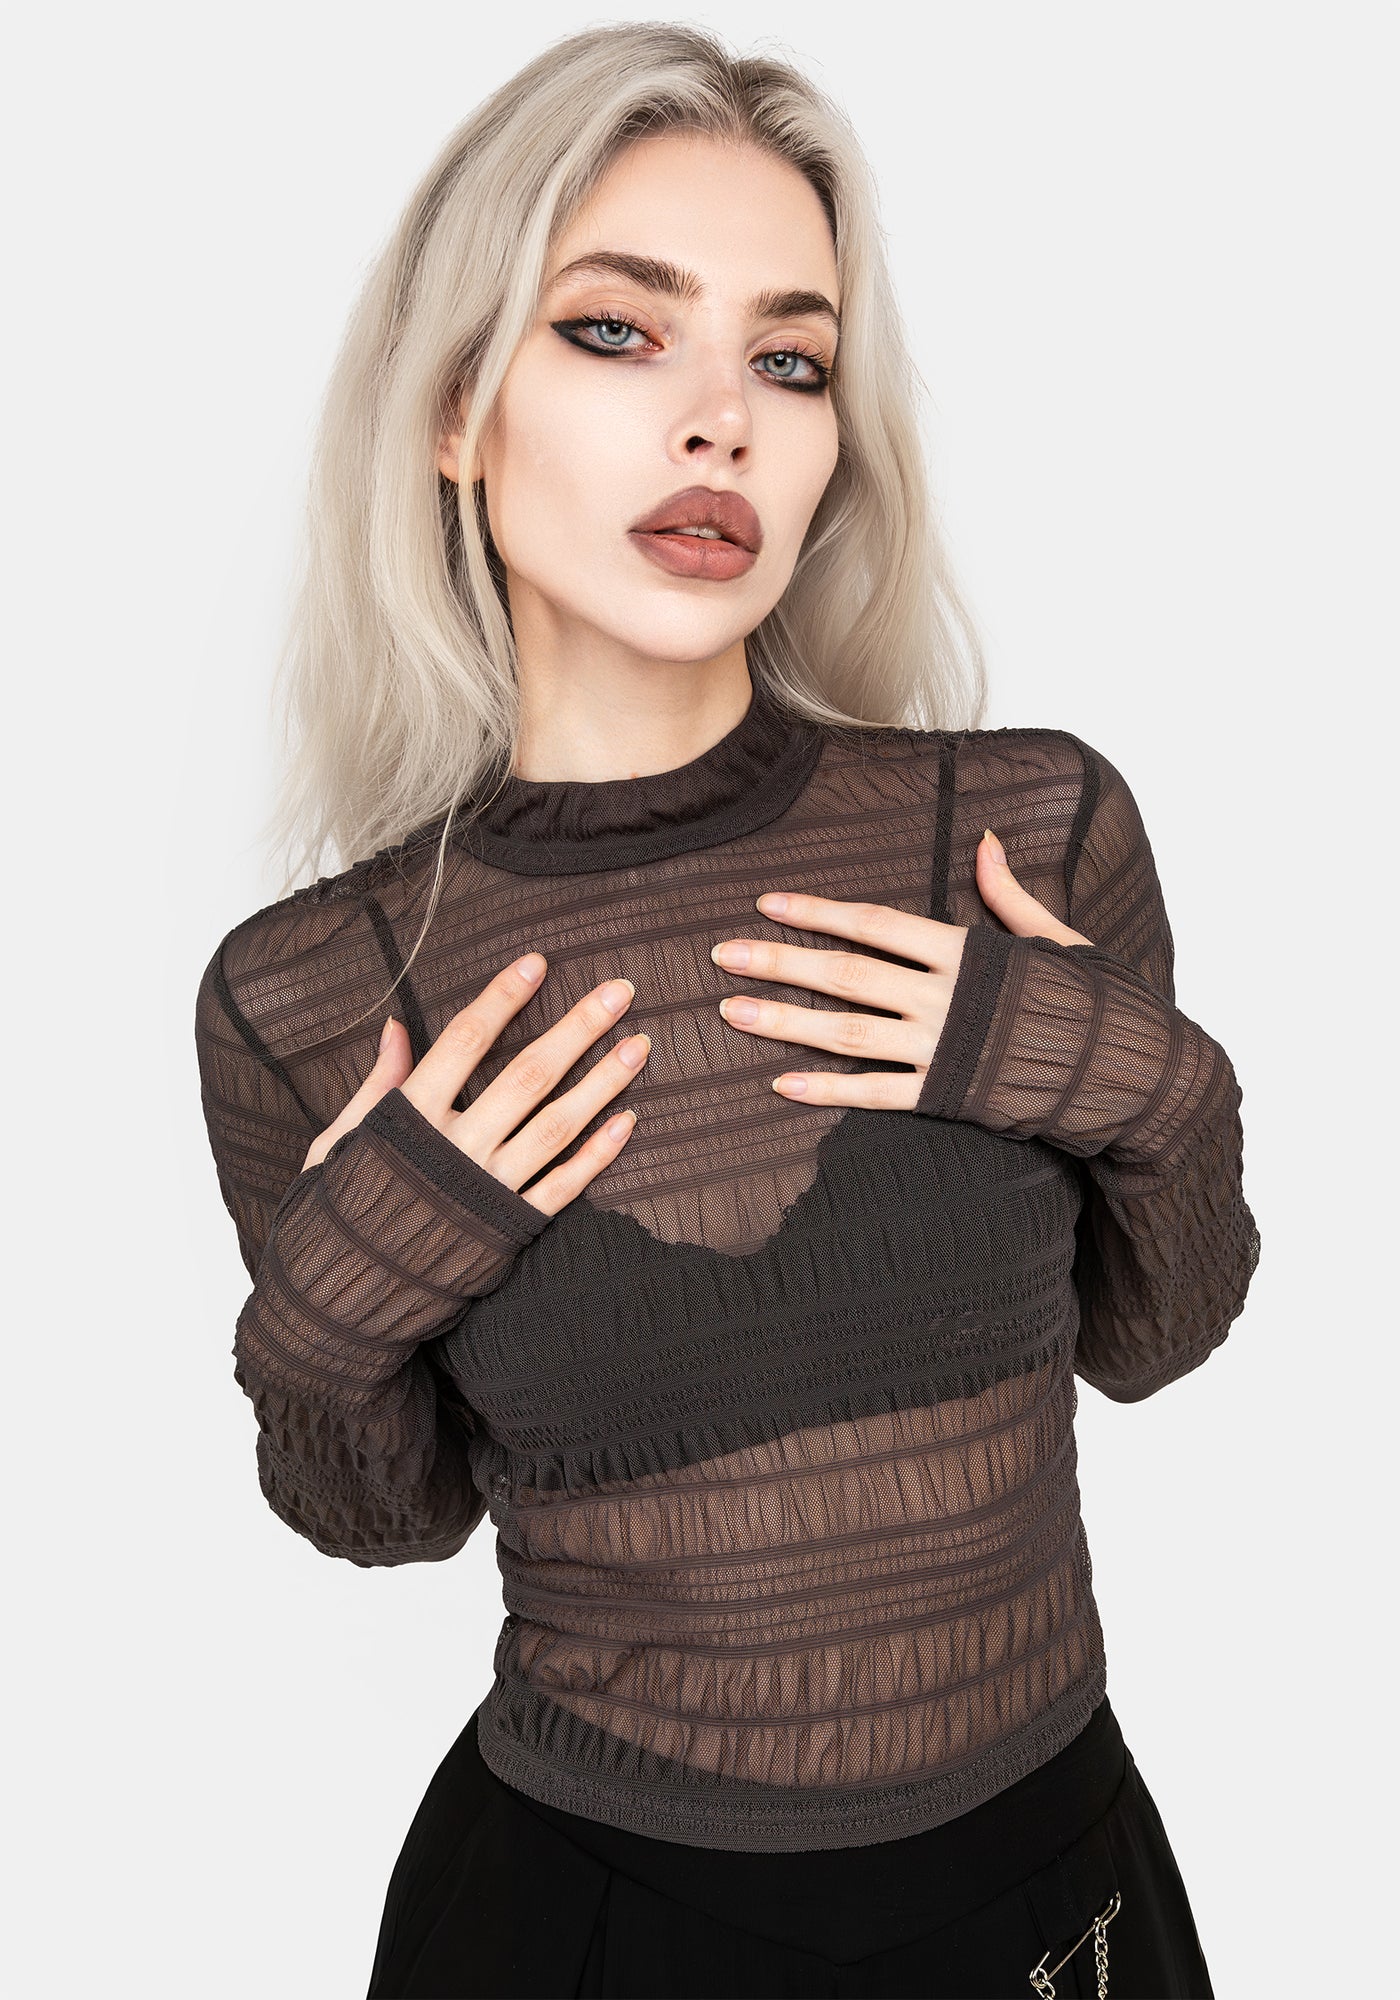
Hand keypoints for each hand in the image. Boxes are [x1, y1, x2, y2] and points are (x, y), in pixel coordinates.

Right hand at [301, 958, 649, 1212]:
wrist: (342, 1296)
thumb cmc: (338, 1209)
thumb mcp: (341, 1139)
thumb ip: (378, 1083)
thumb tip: (395, 1026)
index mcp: (411, 1115)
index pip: (465, 1040)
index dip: (503, 998)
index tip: (539, 962)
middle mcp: (457, 1147)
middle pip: (527, 1075)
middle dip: (578, 1028)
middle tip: (620, 992)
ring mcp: (488, 1188)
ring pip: (557, 1126)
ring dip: (602, 1084)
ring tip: (639, 1046)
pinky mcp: (509, 1226)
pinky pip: (562, 1187)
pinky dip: (597, 1154)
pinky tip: (627, 1120)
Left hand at [709, 829, 1093, 1108]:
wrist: (1129, 1071)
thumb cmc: (1094, 1002)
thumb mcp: (1054, 936)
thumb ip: (1007, 895)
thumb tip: (986, 842)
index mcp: (965, 952)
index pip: (875, 925)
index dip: (818, 912)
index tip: (768, 903)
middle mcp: (943, 998)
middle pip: (846, 975)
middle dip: (780, 963)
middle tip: (724, 956)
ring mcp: (941, 1048)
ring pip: (847, 1033)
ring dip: (785, 1022)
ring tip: (732, 1013)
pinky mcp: (946, 1094)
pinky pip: (875, 1093)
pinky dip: (828, 1090)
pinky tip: (782, 1084)